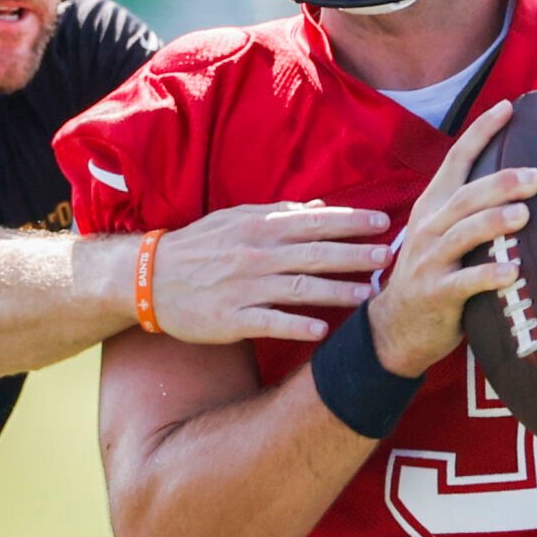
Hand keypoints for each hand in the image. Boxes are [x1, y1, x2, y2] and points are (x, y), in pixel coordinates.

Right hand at [150, 202, 392, 344]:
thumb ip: (279, 214)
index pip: (314, 221)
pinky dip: (295, 325)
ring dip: (335, 290)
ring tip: (367, 294)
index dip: (351, 222)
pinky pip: (269, 322)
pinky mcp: (230, 318)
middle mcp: (255, 254)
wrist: (150, 278)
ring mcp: (243, 287)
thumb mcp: (236, 220)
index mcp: (259, 227)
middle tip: (387, 257)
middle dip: (354, 254)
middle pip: (314, 253)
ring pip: (298, 288)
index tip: (383, 223)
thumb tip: (320, 207)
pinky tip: (321, 330)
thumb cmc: (199, 247)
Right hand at [369, 101, 536, 377]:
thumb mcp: (442, 233)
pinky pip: (463, 282)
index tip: (508, 107)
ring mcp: (428, 260)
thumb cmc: (432, 274)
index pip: (456, 160)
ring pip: (462, 234)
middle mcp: (428, 228)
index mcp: (432, 207)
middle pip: (464, 197)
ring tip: (524, 215)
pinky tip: (511, 271)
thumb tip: (519, 180)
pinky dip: (487, 275)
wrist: (395, 326)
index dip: (480, 132)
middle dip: (500, 183)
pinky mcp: (434, 293)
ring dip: (494, 222)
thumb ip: (470, 209)